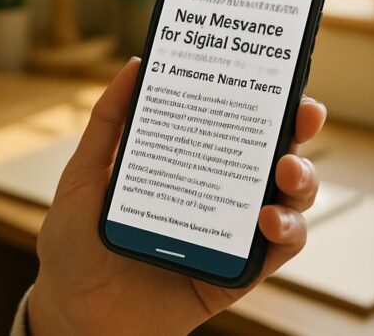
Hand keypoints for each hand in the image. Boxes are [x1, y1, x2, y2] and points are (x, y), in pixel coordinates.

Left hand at [28, 58, 325, 334]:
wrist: (70, 307)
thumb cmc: (74, 240)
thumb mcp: (85, 172)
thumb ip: (108, 122)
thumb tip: (136, 65)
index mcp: (186, 165)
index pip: (232, 127)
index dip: (264, 103)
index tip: (281, 80)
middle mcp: (215, 196)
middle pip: (271, 159)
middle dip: (297, 134)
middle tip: (303, 118)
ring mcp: (227, 235)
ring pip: (286, 202)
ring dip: (300, 183)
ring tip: (286, 173)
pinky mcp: (232, 275)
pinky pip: (274, 254)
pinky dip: (286, 234)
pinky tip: (269, 220)